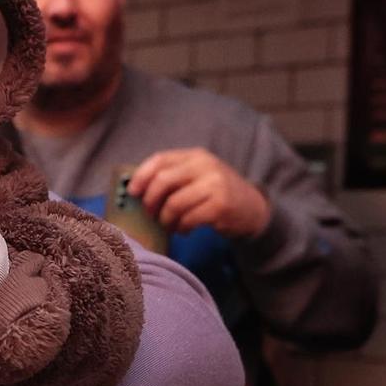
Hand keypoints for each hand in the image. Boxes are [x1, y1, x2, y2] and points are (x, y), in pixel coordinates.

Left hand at [126, 148, 270, 237]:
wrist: (252, 207)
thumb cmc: (216, 193)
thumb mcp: (197, 177)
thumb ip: (173, 177)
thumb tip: (136, 189)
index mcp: (195, 156)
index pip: (160, 159)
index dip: (141, 176)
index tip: (132, 192)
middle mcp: (205, 166)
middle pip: (163, 181)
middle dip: (150, 201)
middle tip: (151, 214)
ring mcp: (215, 185)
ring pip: (174, 204)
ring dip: (166, 219)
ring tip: (169, 225)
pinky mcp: (221, 206)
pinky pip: (188, 219)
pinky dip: (181, 228)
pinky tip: (184, 229)